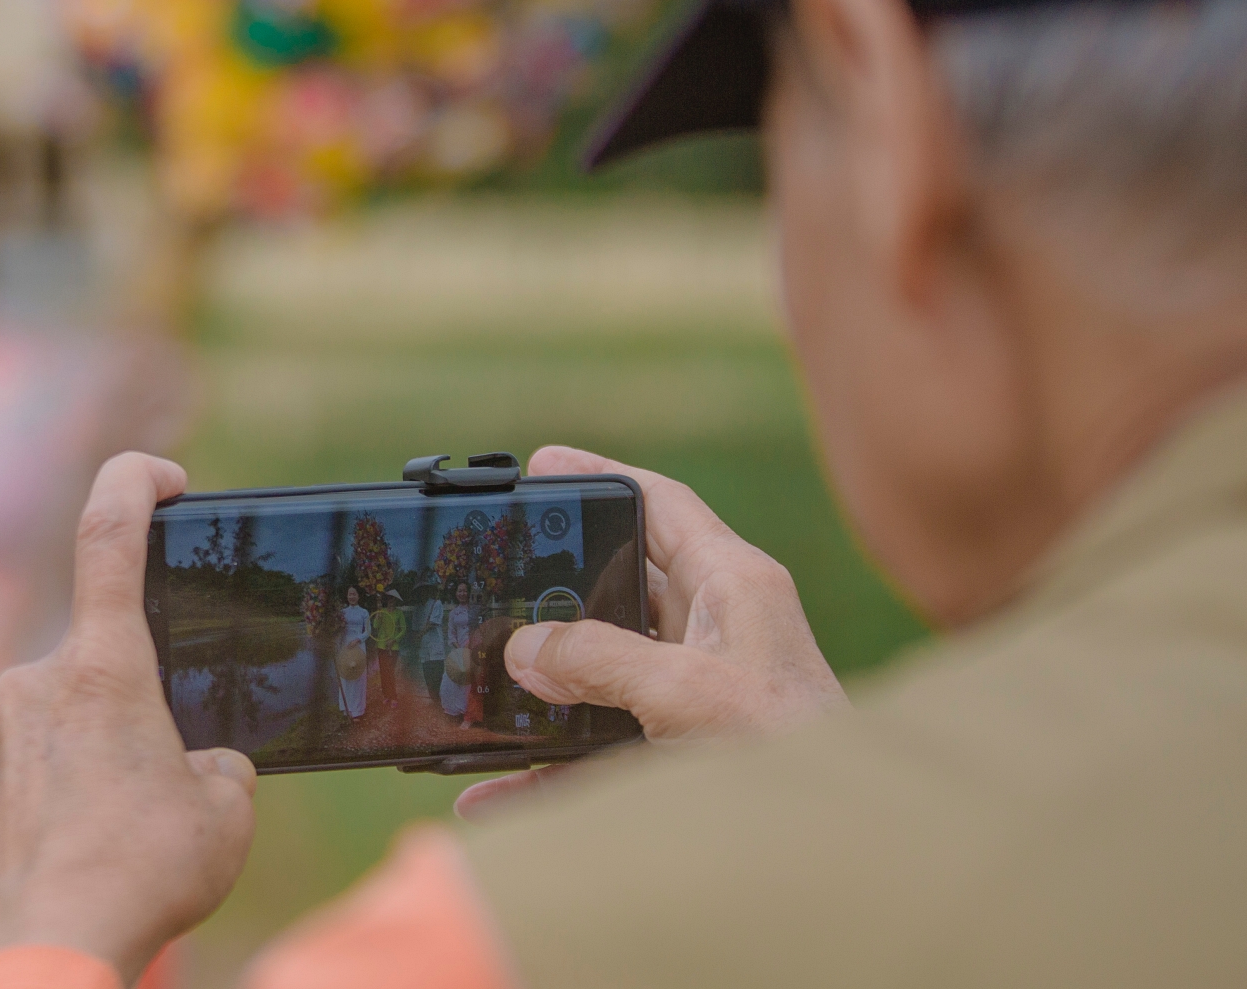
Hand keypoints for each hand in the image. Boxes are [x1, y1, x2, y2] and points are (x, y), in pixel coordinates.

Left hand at [0, 454, 257, 982]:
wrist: (44, 952)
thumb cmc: (142, 878)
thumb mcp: (226, 813)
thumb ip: (218, 767)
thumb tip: (200, 769)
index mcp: (105, 668)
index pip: (108, 534)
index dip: (133, 483)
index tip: (162, 475)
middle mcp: (31, 683)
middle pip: (94, 668)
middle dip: (127, 716)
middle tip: (153, 788)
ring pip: (47, 729)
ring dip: (82, 767)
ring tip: (109, 840)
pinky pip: (7, 782)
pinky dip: (39, 809)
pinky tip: (64, 859)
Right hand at [457, 446, 847, 818]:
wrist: (838, 852)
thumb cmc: (793, 757)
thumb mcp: (691, 694)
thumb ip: (603, 660)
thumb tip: (527, 649)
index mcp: (734, 585)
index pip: (662, 505)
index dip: (603, 476)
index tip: (543, 466)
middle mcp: (716, 629)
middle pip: (619, 585)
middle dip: (555, 586)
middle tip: (494, 575)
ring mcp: (698, 690)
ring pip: (602, 670)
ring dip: (543, 686)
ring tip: (479, 681)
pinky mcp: (681, 750)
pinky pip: (597, 746)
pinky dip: (548, 764)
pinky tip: (497, 790)